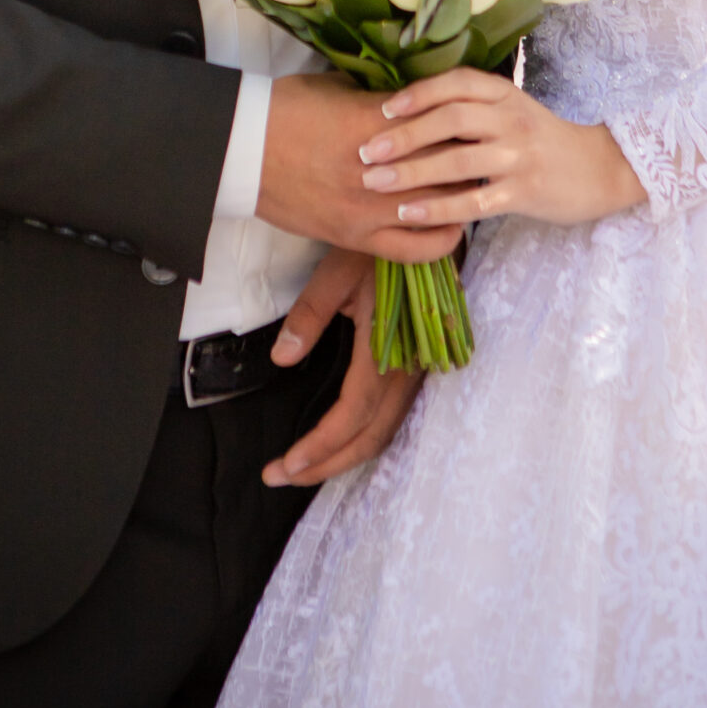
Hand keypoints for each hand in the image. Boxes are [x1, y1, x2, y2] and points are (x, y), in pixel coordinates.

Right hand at [258, 71, 466, 262]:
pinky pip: (413, 249)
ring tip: (472, 186)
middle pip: (451, 163)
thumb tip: (413, 104)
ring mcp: (371, 206)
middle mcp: (384, 168)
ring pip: (441, 205)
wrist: (244, 149)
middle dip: (470, 156)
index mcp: (380, 122)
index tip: (474, 118)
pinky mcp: (357, 237)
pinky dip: (440, 240)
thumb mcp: (340, 88)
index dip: (463, 120)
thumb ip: (381, 100)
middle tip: (483, 153)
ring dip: (461, 195)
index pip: (443, 121)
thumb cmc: (286, 108)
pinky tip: (452, 227)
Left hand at [261, 247, 421, 488]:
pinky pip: (392, 417)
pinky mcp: (417, 368)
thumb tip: (282, 359)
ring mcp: (416, 372)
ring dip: (344, 456)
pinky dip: (364, 438)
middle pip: (368, 437)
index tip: (286, 463)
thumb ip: (309, 318)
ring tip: (304, 467)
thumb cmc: (380, 250)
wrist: (424, 232)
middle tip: (283, 475)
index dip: (321, 446)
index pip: (352, 415)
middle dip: (325, 464)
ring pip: (383, 432)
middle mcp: (407, 370)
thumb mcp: (336, 273)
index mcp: (386, 350)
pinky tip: (341, 443)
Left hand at [356, 70, 647, 228]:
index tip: (383, 110)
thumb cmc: (543, 139)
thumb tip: (409, 109)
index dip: (418, 94)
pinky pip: (473, 200)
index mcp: (505, 94)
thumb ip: (472, 107)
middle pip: (450, 119)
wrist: (599, 169)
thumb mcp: (512, 110)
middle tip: (365, 152)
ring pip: (457, 160)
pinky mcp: (524, 192)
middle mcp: (511, 119)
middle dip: (403, 136)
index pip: (456, 83)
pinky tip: (409, 213)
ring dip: (411, 172)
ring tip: (375, 183)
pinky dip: (437, 207)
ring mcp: (518, 156)